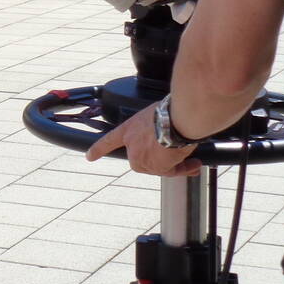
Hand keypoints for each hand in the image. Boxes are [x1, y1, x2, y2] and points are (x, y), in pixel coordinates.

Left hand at [85, 105, 202, 176]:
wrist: (178, 118)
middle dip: (160, 160)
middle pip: (142, 160)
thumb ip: (155, 128)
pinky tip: (194, 164)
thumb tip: (170, 139)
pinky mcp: (155, 167)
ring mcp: (141, 157)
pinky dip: (183, 169)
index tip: (89, 157)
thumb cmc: (171, 111)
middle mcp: (131, 145)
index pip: (109, 140)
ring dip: (175, 164)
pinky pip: (170, 172)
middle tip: (176, 154)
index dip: (99, 149)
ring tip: (191, 157)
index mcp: (128, 129)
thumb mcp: (156, 115)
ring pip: (159, 167)